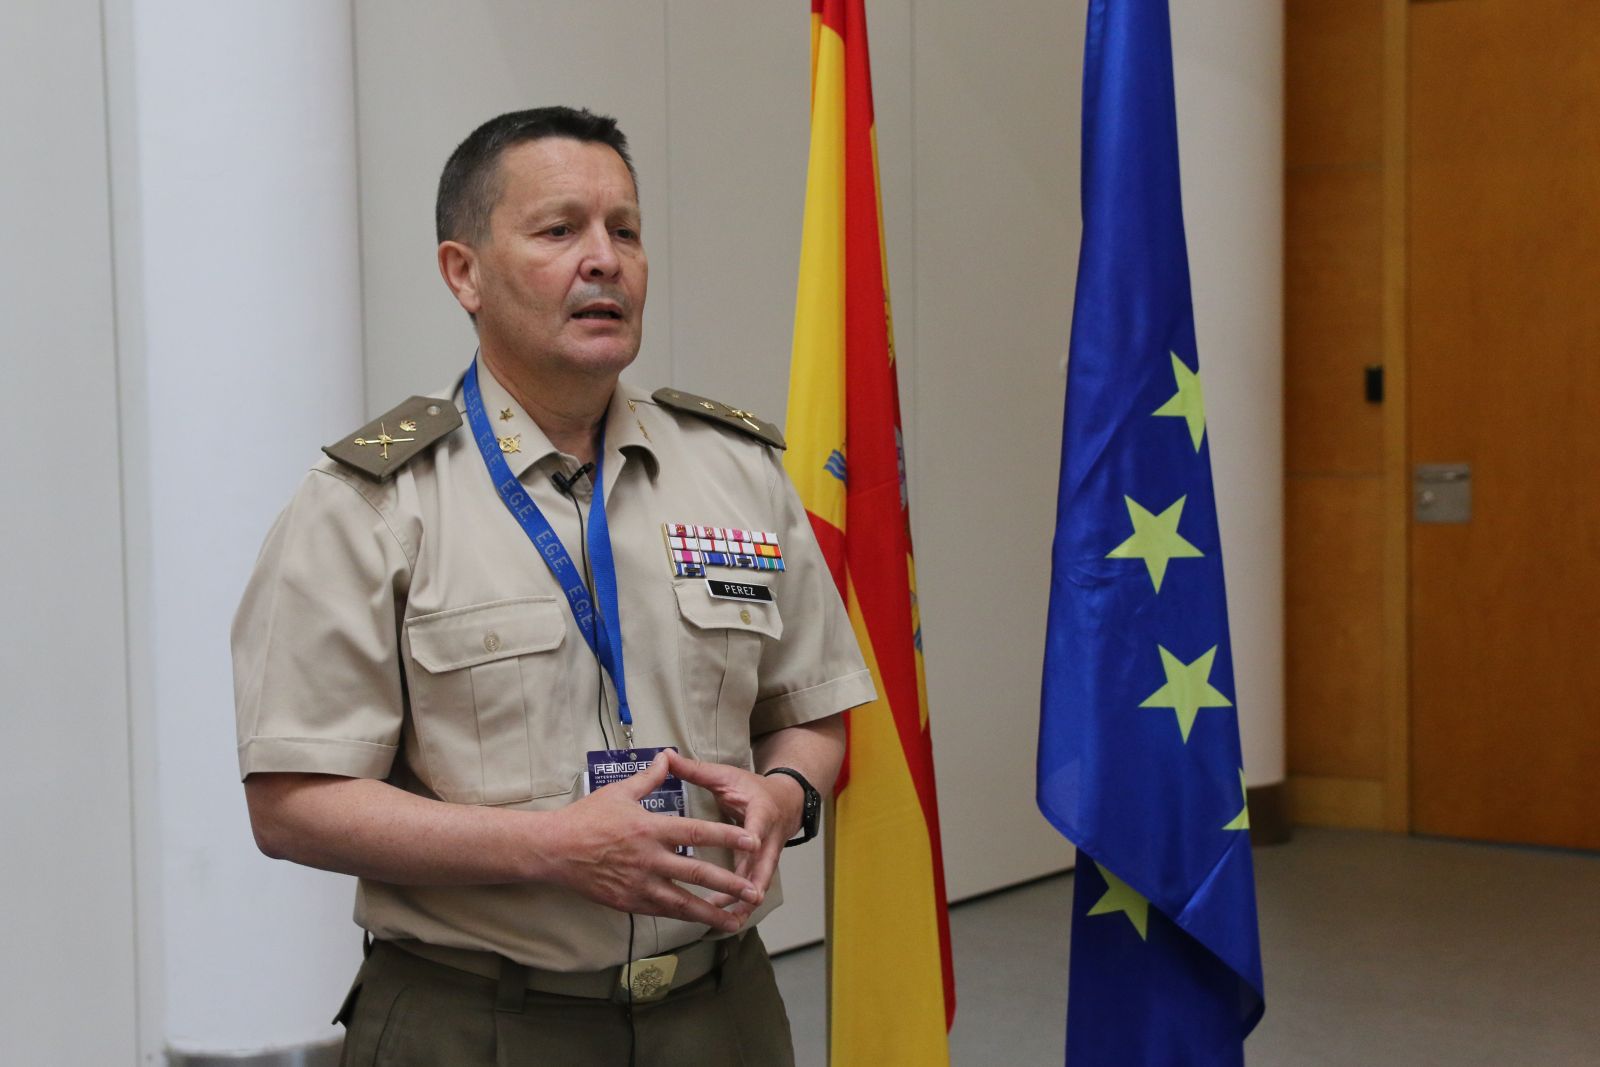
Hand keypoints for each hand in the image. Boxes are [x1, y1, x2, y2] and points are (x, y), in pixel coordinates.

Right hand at [541, 754, 760, 932]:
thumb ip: (649, 778)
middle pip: (697, 873)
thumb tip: (666, 756)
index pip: (697, 833)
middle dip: (729, 883)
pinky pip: (661, 911)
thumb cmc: (586, 818)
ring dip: (711, 912)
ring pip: (682, 902)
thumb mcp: (619, 792)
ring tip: (735, 920)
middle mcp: (649, 859)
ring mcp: (639, 884)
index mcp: (651, 829)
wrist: (554, 849)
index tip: (751, 840)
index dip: (726, 836)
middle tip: (753, 891)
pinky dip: (683, 917)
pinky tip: (698, 922)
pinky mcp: (628, 902)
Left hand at [662, 751, 803, 927]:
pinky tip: (728, 918)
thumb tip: (666, 756)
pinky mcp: (764, 867)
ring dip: (746, 900)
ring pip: (760, 881)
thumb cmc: (752, 788)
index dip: (755, 835)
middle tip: (742, 900)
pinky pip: (755, 887)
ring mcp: (769, 855)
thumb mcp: (726, 776)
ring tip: (729, 919)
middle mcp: (769, 837)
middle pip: (764, 862)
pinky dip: (743, 902)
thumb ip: (695, 770)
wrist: (787, 800)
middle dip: (753, 883)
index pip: (759, 824)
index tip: (751, 846)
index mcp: (760, 811)